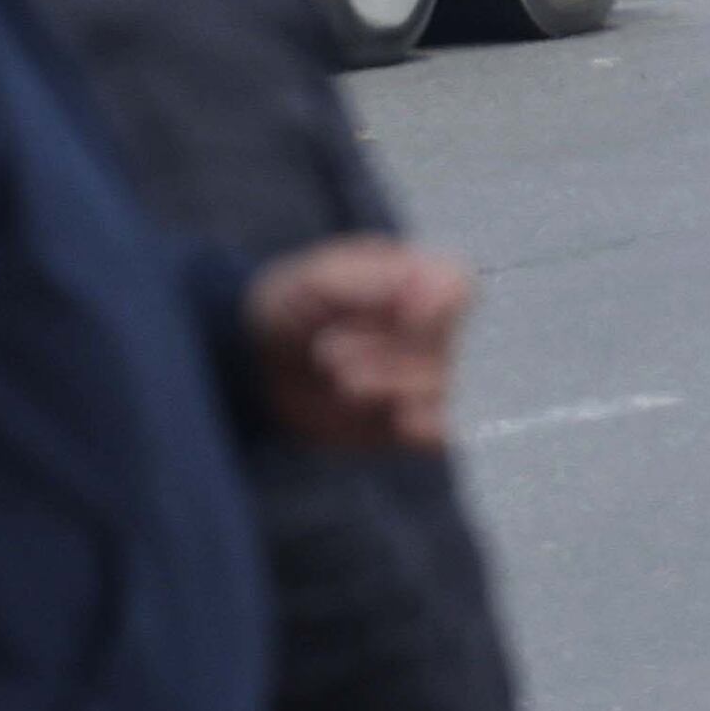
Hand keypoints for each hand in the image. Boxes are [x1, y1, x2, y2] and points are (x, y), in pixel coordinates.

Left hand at [248, 238, 471, 450]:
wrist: (251, 369)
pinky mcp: (410, 423)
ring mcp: (422, 378)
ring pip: (439, 387)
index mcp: (414, 279)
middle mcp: (429, 328)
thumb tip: (447, 288)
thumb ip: (378, 279)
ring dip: (384, 385)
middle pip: (444, 343)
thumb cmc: (288, 310)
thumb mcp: (316, 280)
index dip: (438, 305)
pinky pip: (439, 431)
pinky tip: (398, 421)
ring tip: (338, 380)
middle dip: (385, 352)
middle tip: (328, 351)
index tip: (405, 316)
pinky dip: (422, 428)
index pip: (457, 287)